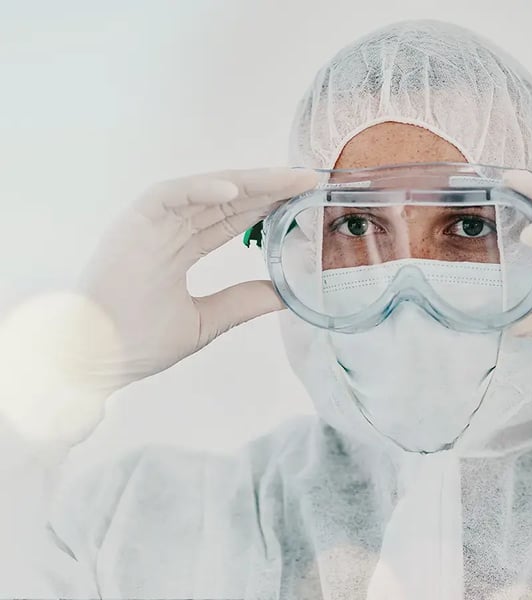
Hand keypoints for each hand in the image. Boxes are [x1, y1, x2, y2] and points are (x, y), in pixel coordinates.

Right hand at [76, 167, 317, 396]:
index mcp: (179, 250)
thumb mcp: (207, 321)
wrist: (94, 359)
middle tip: (307, 180)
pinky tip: (238, 190)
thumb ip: (243, 302)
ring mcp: (151, 224)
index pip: (231, 221)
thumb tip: (283, 294)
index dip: (266, 208)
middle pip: (226, 201)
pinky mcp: (134, 222)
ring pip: (206, 192)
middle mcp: (168, 231)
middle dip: (268, 189)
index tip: (301, 202)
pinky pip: (171, 195)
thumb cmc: (137, 342)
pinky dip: (202, 189)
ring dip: (249, 183)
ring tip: (289, 180)